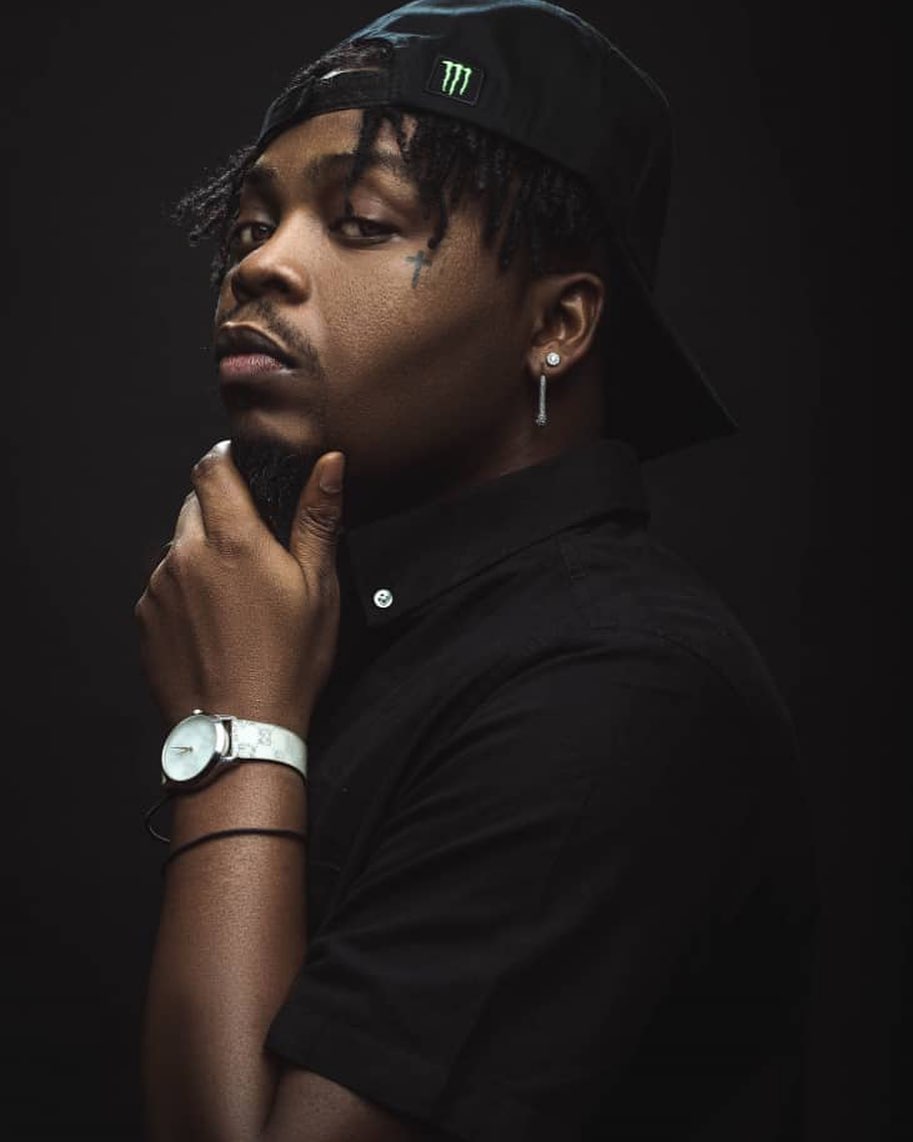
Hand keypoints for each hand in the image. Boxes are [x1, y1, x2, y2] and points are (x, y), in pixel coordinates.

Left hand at [134, 441, 344, 738]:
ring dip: (202, 556)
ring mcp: (159, 589)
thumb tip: (329, 463)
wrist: (241, 731)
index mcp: (233, 540)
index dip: (226, 460)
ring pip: (178, 548)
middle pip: (193, 505)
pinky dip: (185, 592)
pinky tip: (214, 625)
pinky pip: (163, 587)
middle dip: (220, 513)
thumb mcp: (319, 587)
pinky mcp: (145, 620)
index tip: (243, 470)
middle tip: (254, 549)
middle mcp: (185, 556)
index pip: (211, 468)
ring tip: (236, 599)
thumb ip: (317, 518)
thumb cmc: (289, 661)